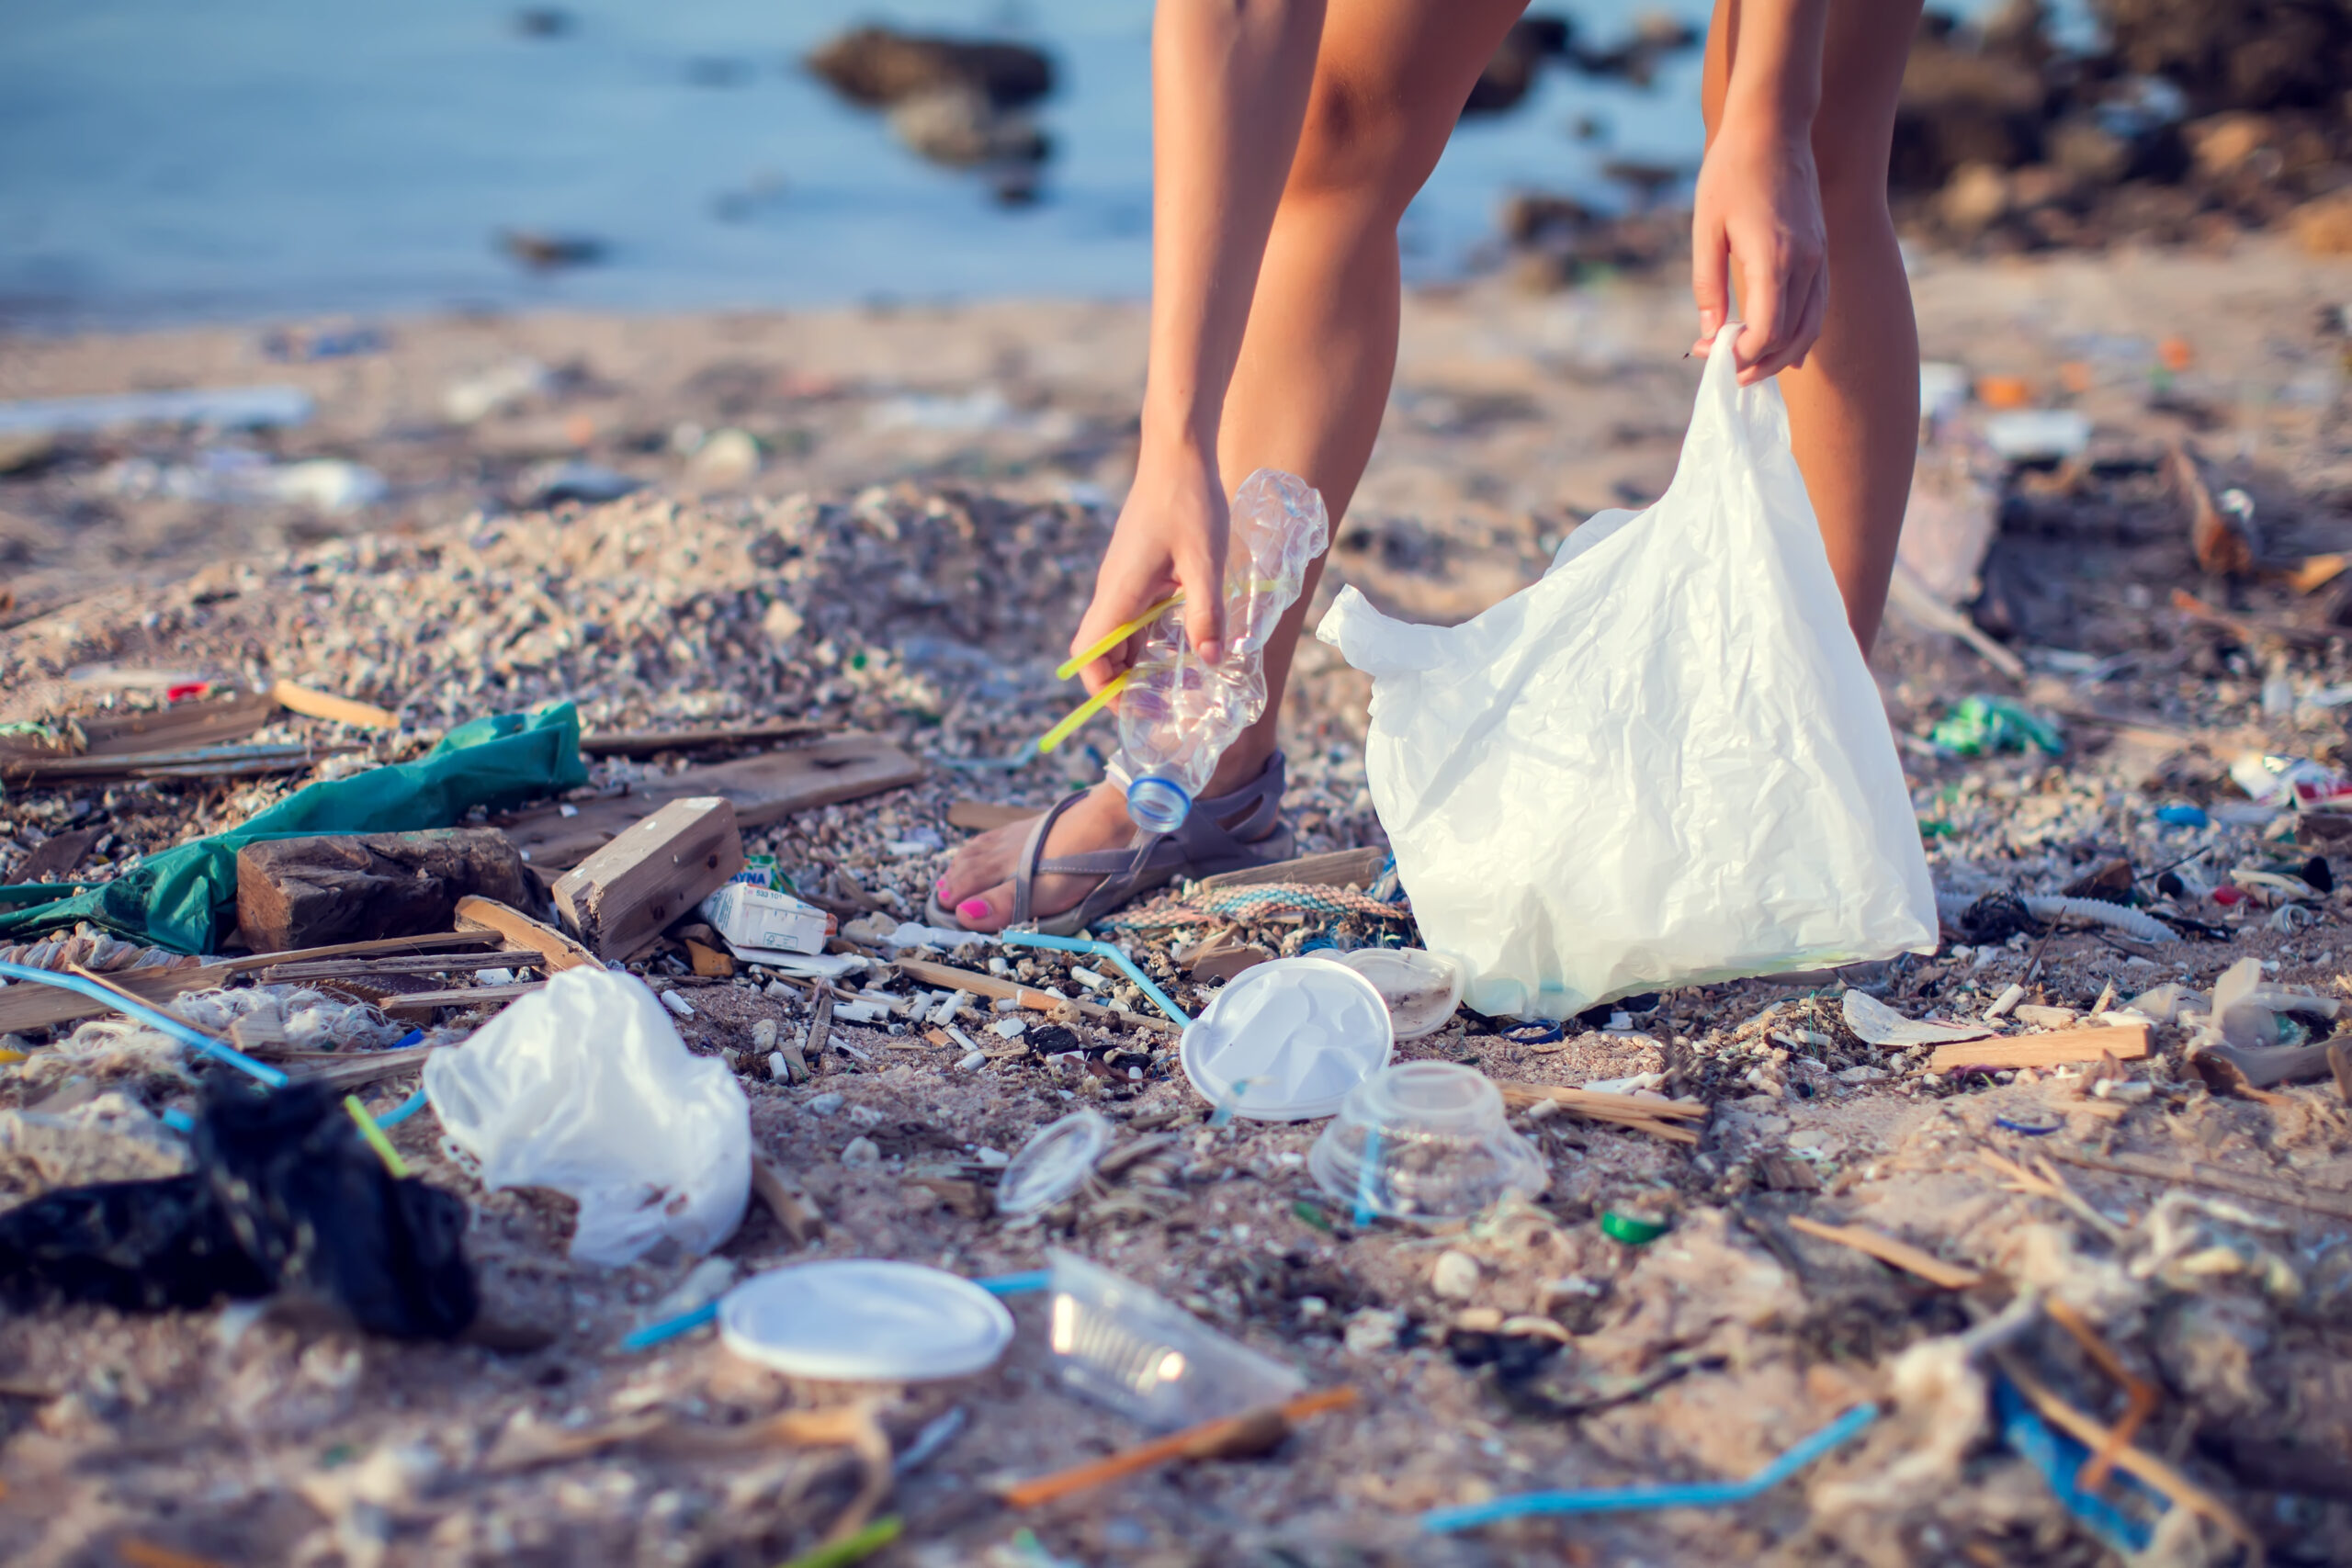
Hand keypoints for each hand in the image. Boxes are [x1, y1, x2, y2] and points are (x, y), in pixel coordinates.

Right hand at [1067, 441, 1228, 693]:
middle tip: (1159, 707)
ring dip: (1139, 660)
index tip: (1129, 710)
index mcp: (1119, 592)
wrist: (1177, 450)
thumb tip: (1211, 661)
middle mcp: (1113, 589)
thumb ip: (1207, 614)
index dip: (1100, 688)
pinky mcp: (1138, 568)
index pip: (1089, 654)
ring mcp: (1124, 578)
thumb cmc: (1189, 501)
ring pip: (1120, 632)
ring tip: (1173, 684)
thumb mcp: (1206, 562)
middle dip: (1123, 682)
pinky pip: (1136, 613)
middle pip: (1102, 650)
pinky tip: (1183, 642)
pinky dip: (1150, 635)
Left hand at [1690, 117, 1826, 384]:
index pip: (1766, 330)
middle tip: (1730, 376)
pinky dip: (1802, 331)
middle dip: (1761, 364)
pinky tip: (1780, 345)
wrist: (1772, 126)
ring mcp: (1819, 257)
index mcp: (1774, 258)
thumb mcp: (1706, 229)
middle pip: (1793, 336)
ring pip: (1812, 325)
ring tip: (1752, 368)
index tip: (1711, 357)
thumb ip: (1708, 285)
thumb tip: (1708, 332)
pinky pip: (1818, 304)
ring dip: (1783, 354)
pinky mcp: (1821, 250)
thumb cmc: (1731, 172)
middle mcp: (1806, 262)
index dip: (1740, 354)